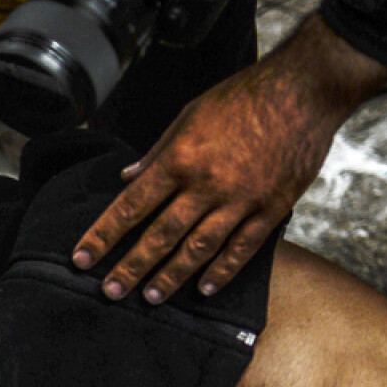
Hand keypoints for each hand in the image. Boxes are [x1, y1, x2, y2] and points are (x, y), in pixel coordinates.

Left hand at [73, 17, 386, 302]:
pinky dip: (222, 271)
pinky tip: (203, 289)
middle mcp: (206, 185)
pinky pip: (242, 247)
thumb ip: (157, 152)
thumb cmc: (242, 96)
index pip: (130, 206)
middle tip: (110, 292)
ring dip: (172, 276)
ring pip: (198, 249)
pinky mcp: (272, 207)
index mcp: (180, 159)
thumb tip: (127, 178)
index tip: (81, 258)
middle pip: (160, 235)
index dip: (103, 235)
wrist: (305, 89)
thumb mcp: (189, 115)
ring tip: (151, 297)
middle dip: (131, 267)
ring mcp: (241, 199)